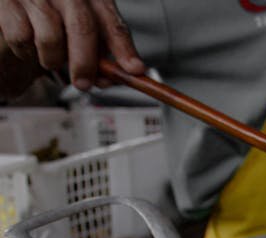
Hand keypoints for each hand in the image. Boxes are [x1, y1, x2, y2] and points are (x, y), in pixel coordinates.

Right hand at [0, 0, 143, 90]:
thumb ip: (99, 55)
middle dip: (85, 63)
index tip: (134, 69)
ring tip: (51, 58)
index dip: (124, 48)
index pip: (112, 22)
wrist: (18, 9)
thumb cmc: (54, 22)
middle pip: (83, 27)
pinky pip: (22, 38)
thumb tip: (109, 80)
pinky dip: (27, 52)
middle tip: (84, 82)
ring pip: (51, 37)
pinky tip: (30, 47)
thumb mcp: (82, 35)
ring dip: (53, 59)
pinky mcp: (8, 3)